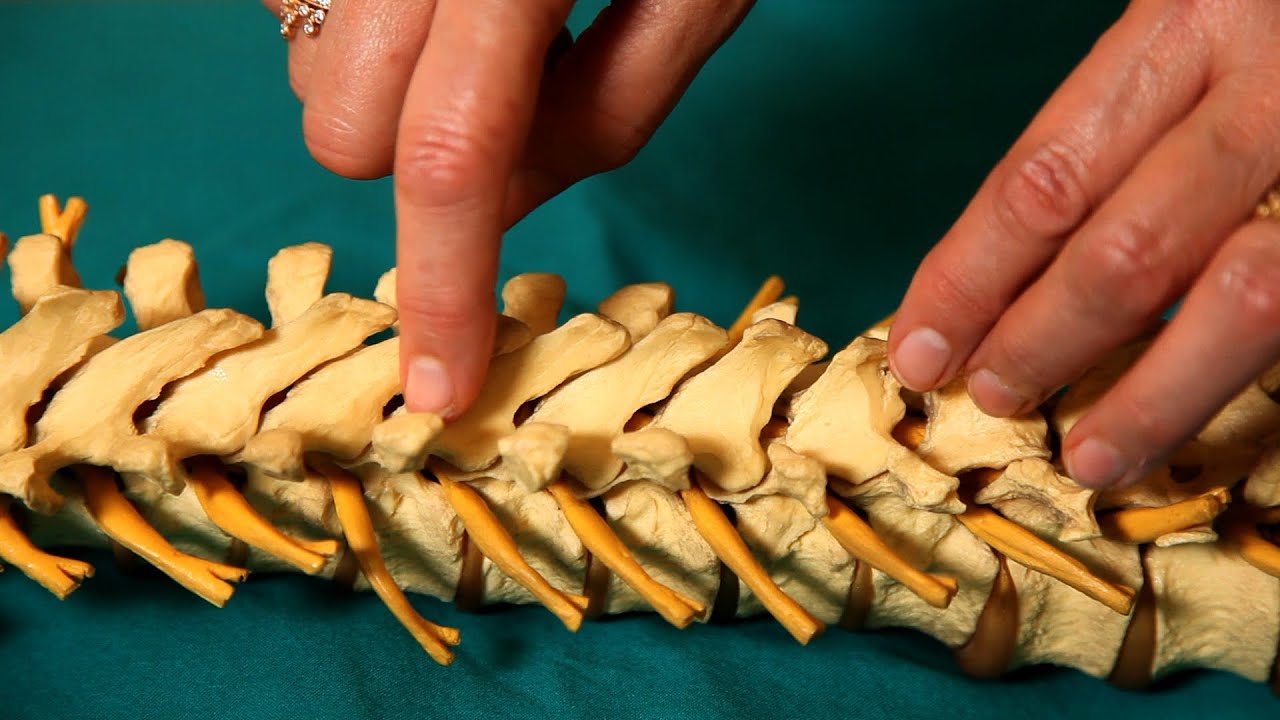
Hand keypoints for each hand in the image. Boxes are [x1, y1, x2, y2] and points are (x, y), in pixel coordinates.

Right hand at [266, 0, 751, 417]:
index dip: (446, 285)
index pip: (453, 153)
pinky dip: (369, 34)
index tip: (440, 389)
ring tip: (487, 17)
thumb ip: (610, 111)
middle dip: (420, 162)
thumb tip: (503, 204)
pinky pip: (299, 13)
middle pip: (338, 131)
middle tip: (514, 97)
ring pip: (309, 76)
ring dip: (393, 93)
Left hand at [887, 0, 1279, 489]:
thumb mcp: (1194, 29)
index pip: (1044, 177)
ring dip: (1149, 394)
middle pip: (1125, 249)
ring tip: (1087, 454)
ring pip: (1240, 299)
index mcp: (1188, 21)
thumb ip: (1122, 129)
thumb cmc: (1271, 24)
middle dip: (1040, 341)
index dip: (968, 279)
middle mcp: (1271, 84)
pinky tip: (1187, 410)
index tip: (918, 346)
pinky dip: (1234, 375)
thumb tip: (1019, 269)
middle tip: (990, 394)